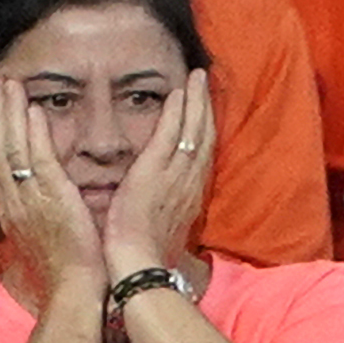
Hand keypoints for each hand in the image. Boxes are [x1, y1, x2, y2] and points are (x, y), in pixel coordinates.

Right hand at [0, 79, 103, 290]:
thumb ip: (35, 214)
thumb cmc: (65, 270)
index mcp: (10, 211)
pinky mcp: (52, 200)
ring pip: (10, 148)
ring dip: (8, 113)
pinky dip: (34, 134)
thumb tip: (35, 201)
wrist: (74, 291)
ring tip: (8, 84)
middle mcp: (13, 202)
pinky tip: (34, 111)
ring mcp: (29, 200)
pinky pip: (38, 161)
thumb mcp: (41, 238)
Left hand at [101, 70, 213, 281]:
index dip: (204, 131)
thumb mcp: (162, 231)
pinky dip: (178, 112)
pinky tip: (178, 92)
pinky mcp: (156, 171)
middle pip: (204, 138)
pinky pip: (171, 134)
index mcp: (189, 198)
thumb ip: (164, 213)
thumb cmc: (144, 256)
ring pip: (194, 131)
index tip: (203, 111)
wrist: (138, 265)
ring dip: (197, 102)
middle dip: (205, 108)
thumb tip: (161, 209)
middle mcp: (189, 184)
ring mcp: (175, 176)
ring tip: (197, 78)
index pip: (201, 157)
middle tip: (204, 81)